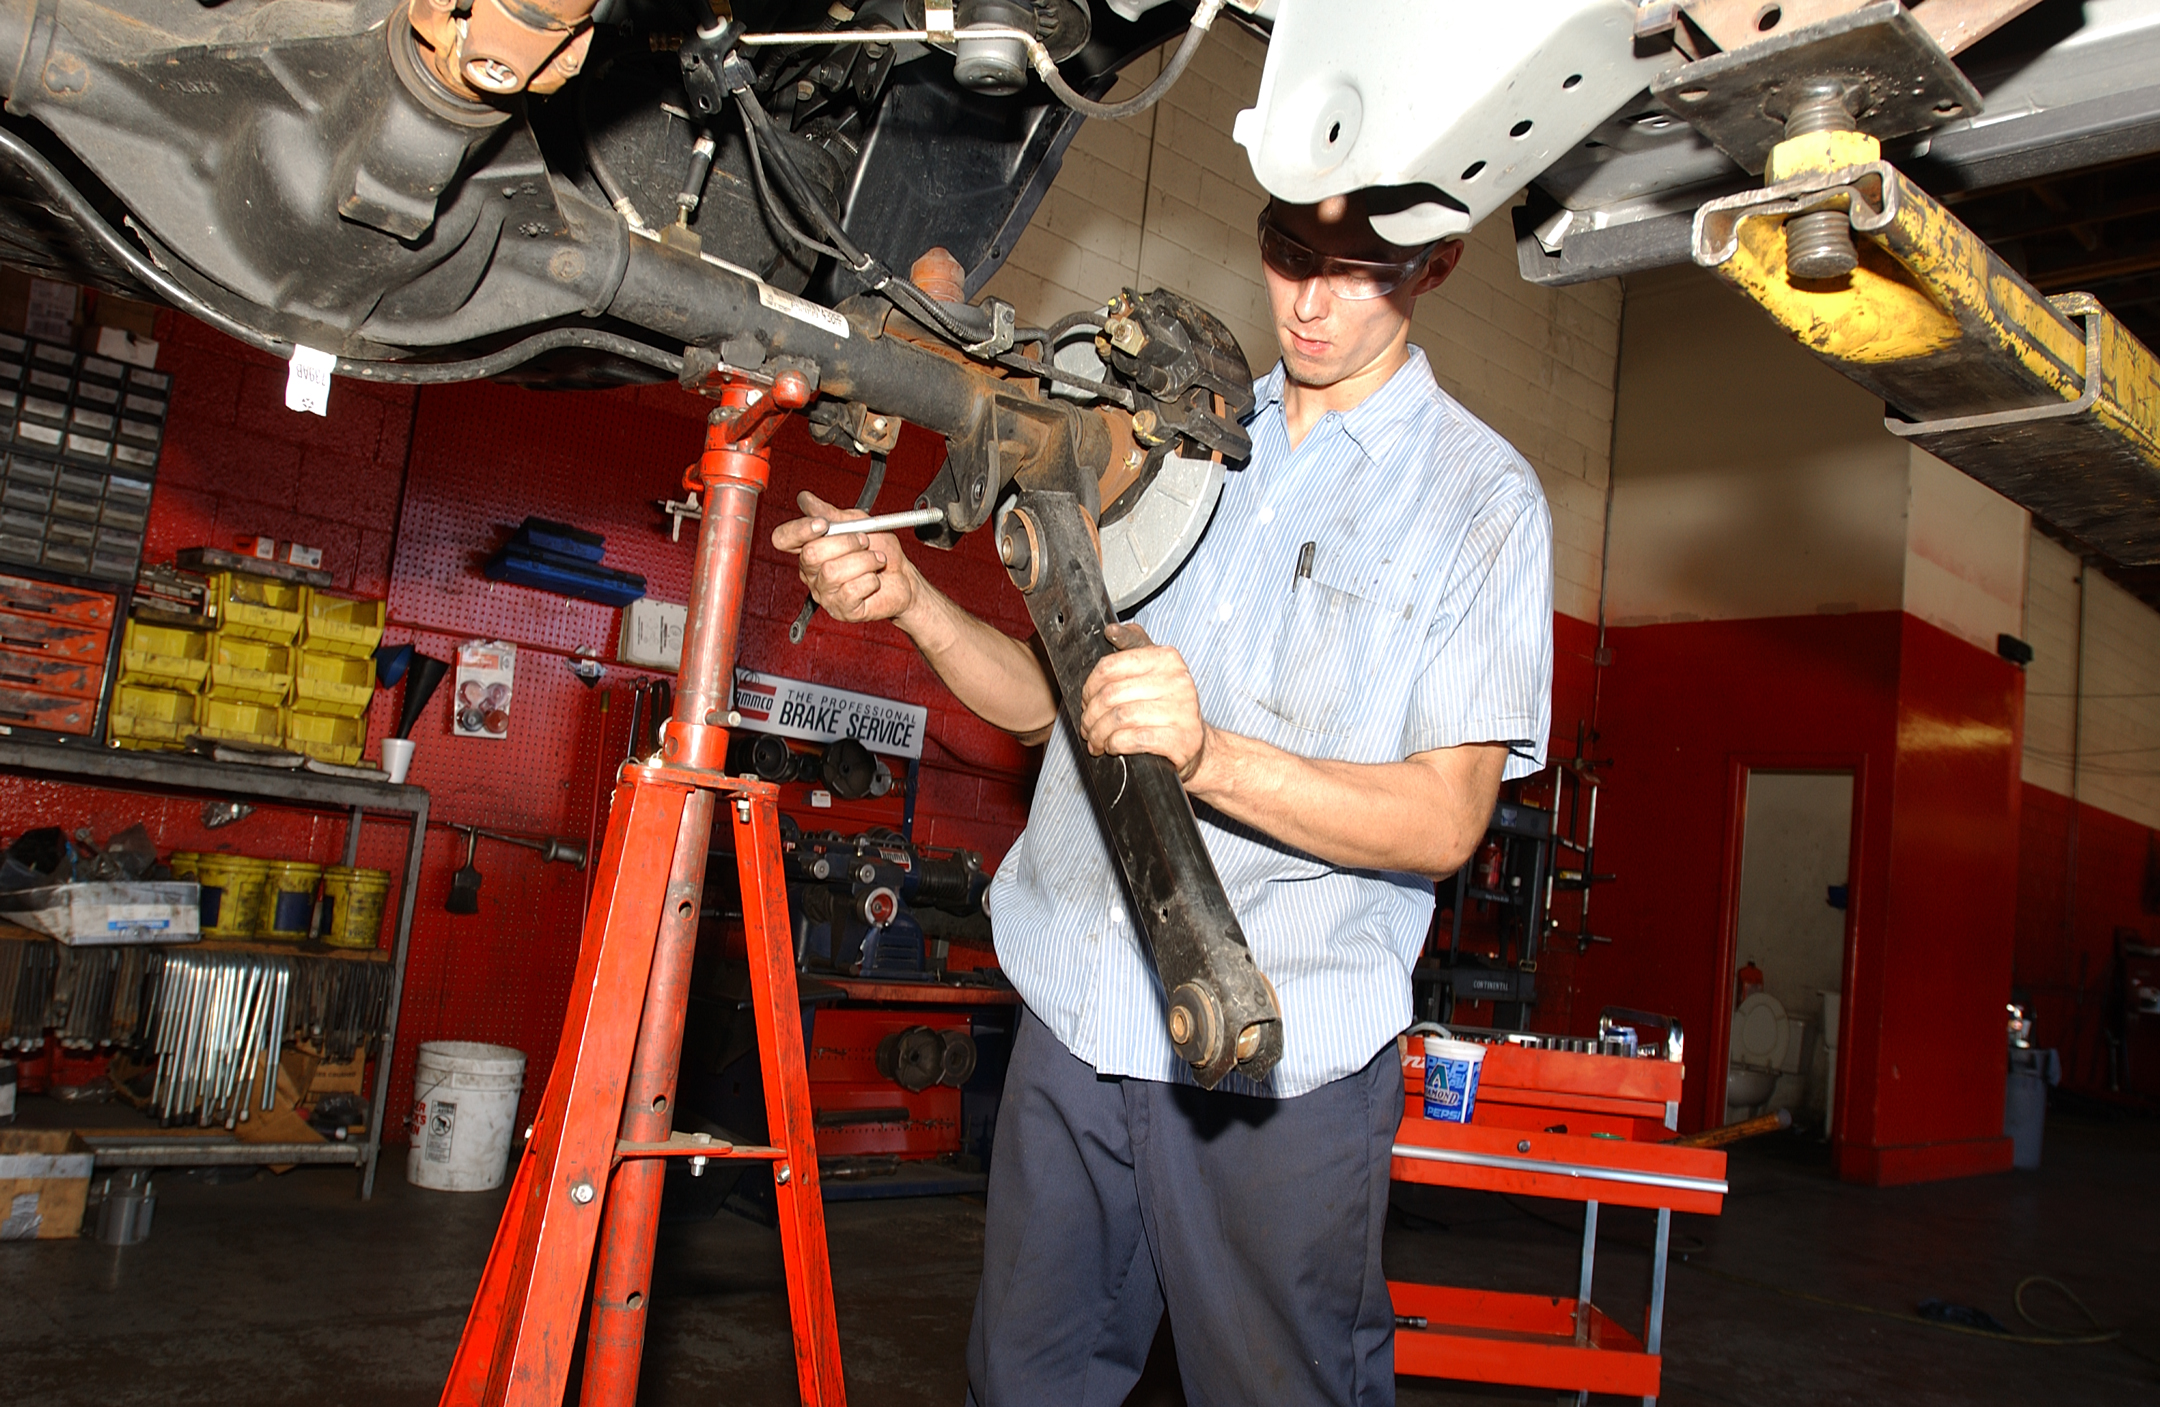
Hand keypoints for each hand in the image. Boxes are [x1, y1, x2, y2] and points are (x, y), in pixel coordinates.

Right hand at [771, 490, 920, 624]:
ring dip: (863, 561)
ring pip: (832, 572)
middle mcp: (812, 572)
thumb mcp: (857, 522)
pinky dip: (869, 580)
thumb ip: (830, 512)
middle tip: (865, 542)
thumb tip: (804, 499)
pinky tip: (874, 580)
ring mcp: (825, 593)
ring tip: (876, 561)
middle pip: (811, 554)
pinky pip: (850, 591)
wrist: (903, 576)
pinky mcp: (842, 609)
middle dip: (845, 542)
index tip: (822, 523)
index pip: (783, 539)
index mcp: (809, 547)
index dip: (799, 530)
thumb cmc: (879, 549)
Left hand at [1078, 622, 1211, 783]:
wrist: (1195, 742)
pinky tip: (1112, 747)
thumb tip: (1111, 630)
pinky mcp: (1182, 739)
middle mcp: (1178, 681)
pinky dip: (1115, 744)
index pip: (1110, 666)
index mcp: (1167, 658)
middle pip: (1111, 694)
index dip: (1089, 687)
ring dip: (1099, 733)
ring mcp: (1183, 711)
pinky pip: (1134, 739)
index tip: (1086, 700)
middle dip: (1091, 715)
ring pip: (1120, 717)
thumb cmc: (1167, 705)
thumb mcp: (1153, 670)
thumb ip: (1133, 646)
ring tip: (1095, 740)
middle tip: (1087, 726)